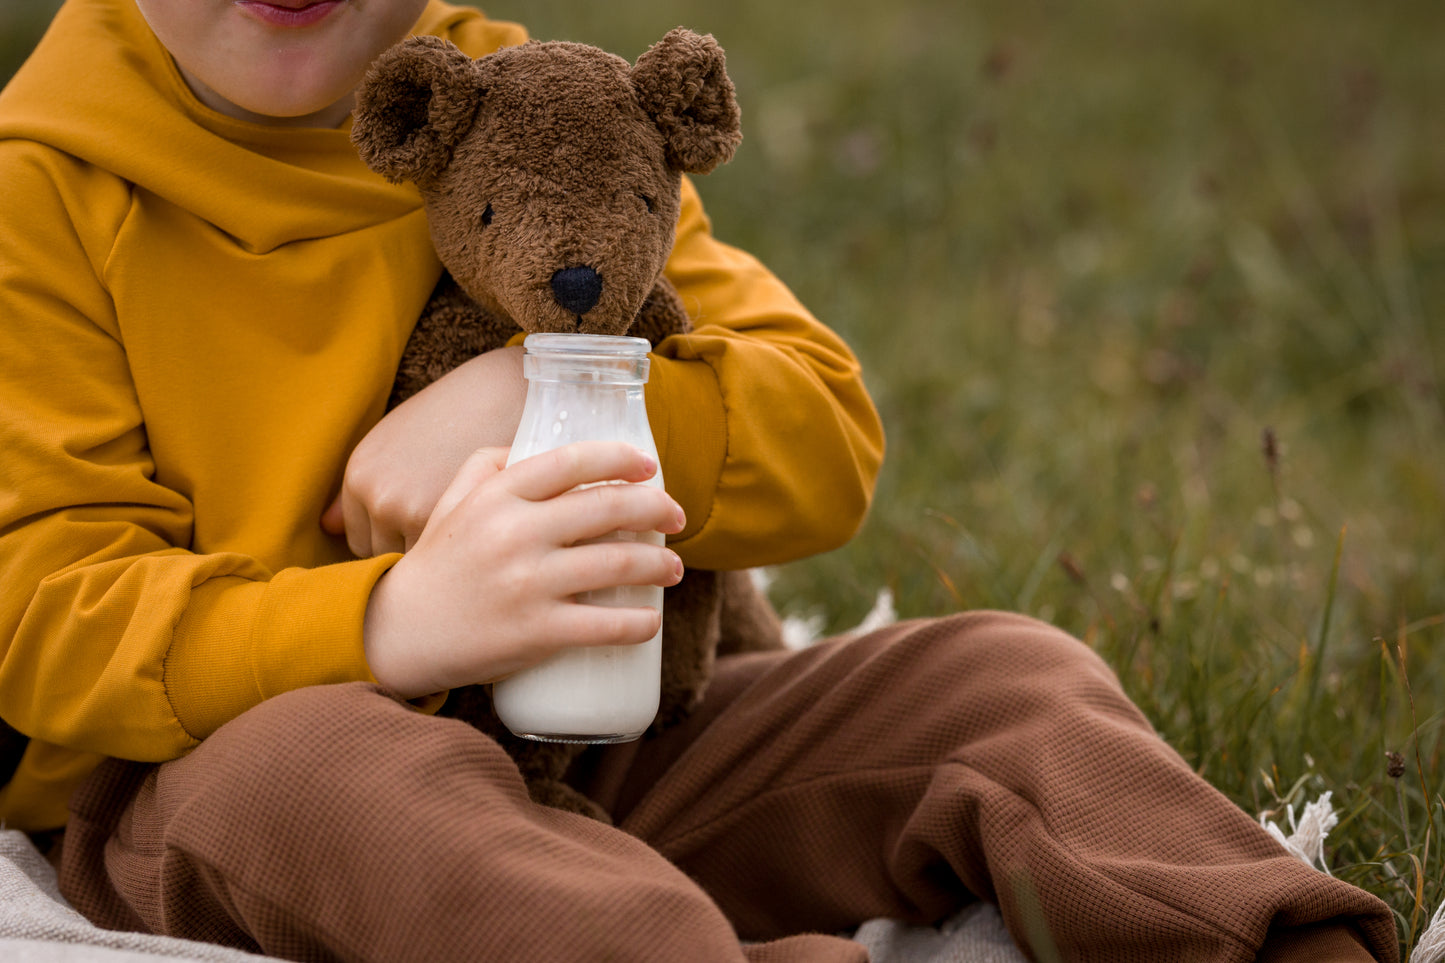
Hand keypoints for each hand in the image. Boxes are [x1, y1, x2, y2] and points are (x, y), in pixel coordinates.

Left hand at [322, 346, 526, 555]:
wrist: (506, 393)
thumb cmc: (459, 416)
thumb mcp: (399, 441)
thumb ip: (363, 487)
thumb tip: (326, 527)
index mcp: (359, 473)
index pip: (360, 537)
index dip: (392, 538)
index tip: (420, 530)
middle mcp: (373, 494)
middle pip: (380, 553)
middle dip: (408, 547)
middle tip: (444, 532)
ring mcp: (402, 510)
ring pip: (410, 560)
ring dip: (432, 553)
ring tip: (462, 533)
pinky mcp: (437, 520)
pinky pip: (439, 559)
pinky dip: (455, 552)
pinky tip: (477, 533)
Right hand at [362, 441, 686, 698]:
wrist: (399, 632)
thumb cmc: (437, 564)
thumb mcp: (452, 501)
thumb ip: (488, 465)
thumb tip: (532, 442)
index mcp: (499, 496)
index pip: (573, 461)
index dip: (621, 458)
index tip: (650, 467)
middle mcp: (516, 532)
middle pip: (608, 508)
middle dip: (658, 509)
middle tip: (677, 517)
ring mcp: (528, 583)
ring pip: (619, 564)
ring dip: (661, 565)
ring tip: (674, 568)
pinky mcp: (537, 631)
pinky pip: (605, 625)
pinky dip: (639, 623)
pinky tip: (651, 620)